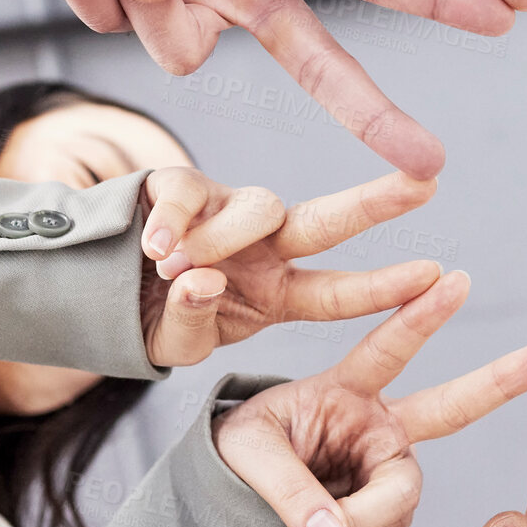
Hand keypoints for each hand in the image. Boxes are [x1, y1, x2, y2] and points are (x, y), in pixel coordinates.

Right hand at [138, 168, 444, 366]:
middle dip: (379, 201)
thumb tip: (201, 283)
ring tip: (171, 268)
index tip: (436, 275)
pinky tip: (153, 245)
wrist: (89, 286)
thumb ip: (191, 325)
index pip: (339, 293)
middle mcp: (267, 246)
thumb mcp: (177, 344)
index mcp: (280, 292)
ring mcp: (229, 210)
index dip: (384, 287)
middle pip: (329, 222)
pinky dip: (173, 220)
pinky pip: (189, 192)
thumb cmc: (151, 319)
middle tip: (429, 183)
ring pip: (257, 210)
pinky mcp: (182, 184)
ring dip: (221, 241)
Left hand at [215, 269, 526, 526]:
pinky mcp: (384, 514)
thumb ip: (289, 488)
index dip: (419, 317)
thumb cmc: (229, 459)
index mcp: (344, 389)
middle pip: (452, 405)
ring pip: (400, 501)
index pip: (388, 349)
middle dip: (503, 378)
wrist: (220, 505)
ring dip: (360, 522)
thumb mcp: (243, 457)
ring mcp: (387, 471)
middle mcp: (379, 425)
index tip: (454, 280)